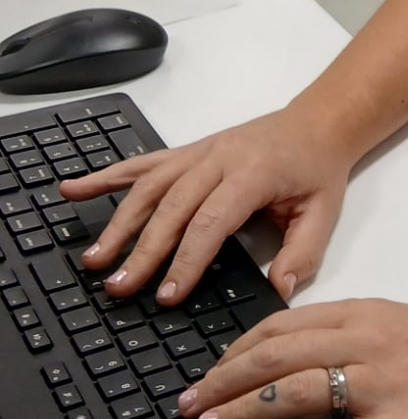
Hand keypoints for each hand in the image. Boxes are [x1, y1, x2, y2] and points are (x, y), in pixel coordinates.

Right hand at [57, 107, 355, 306]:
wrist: (317, 123)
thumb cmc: (317, 169)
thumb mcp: (325, 212)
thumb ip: (303, 253)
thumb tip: (280, 291)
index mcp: (253, 173)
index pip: (211, 221)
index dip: (186, 260)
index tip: (166, 295)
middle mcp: (218, 159)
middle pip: (171, 207)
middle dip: (142, 251)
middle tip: (118, 288)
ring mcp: (197, 152)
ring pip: (149, 187)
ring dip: (118, 222)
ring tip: (94, 259)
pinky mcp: (185, 152)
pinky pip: (141, 163)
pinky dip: (104, 176)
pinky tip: (71, 190)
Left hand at [177, 298, 407, 418]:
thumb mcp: (404, 327)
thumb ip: (355, 338)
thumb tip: (298, 360)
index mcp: (366, 315)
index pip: (281, 326)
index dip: (234, 351)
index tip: (207, 375)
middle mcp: (368, 341)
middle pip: (275, 354)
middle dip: (221, 381)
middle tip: (188, 407)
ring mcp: (387, 383)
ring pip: (298, 392)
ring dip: (244, 412)